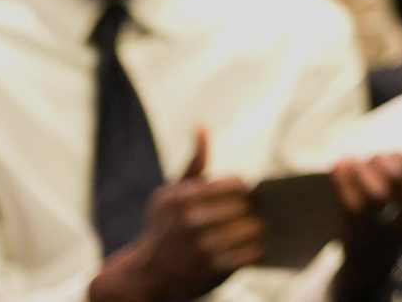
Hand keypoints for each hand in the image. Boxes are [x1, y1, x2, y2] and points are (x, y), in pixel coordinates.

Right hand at [94, 128, 261, 301]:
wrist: (146, 275)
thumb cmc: (165, 227)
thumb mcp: (172, 194)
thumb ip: (194, 162)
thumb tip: (202, 127)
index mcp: (183, 198)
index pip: (237, 185)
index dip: (241, 191)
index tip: (237, 197)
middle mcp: (191, 221)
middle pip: (246, 207)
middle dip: (250, 210)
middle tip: (249, 214)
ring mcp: (202, 247)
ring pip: (251, 229)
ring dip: (256, 230)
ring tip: (253, 229)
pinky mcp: (212, 270)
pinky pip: (250, 254)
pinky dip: (255, 249)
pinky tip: (250, 247)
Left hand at [331, 133, 401, 298]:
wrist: (371, 261)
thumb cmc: (393, 218)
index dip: (399, 158)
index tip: (387, 155)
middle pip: (396, 177)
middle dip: (381, 162)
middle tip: (370, 159)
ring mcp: (385, 228)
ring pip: (374, 190)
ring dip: (360, 170)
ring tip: (351, 161)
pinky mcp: (358, 234)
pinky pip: (351, 201)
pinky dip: (343, 179)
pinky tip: (339, 166)